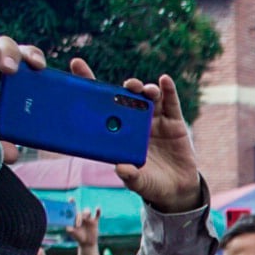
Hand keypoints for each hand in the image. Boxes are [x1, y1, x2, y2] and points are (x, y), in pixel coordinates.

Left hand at [66, 206, 100, 248]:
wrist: (86, 243)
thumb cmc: (77, 237)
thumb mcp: (71, 232)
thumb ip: (68, 226)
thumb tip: (68, 223)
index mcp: (74, 217)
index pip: (72, 208)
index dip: (72, 203)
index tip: (71, 198)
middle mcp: (81, 216)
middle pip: (79, 212)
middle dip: (78, 217)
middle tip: (78, 225)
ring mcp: (88, 218)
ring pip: (87, 211)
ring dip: (86, 213)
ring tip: (86, 218)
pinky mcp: (95, 221)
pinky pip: (97, 214)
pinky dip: (97, 211)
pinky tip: (97, 208)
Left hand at [69, 59, 201, 213]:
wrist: (177, 190)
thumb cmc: (151, 184)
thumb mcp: (139, 182)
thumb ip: (131, 176)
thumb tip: (121, 168)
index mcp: (119, 133)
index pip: (101, 106)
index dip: (89, 85)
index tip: (77, 65)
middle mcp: (135, 123)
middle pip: (126, 98)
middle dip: (125, 88)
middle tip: (127, 86)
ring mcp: (154, 121)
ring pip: (148, 99)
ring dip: (146, 90)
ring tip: (146, 90)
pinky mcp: (174, 123)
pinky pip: (171, 104)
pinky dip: (168, 91)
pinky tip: (164, 81)